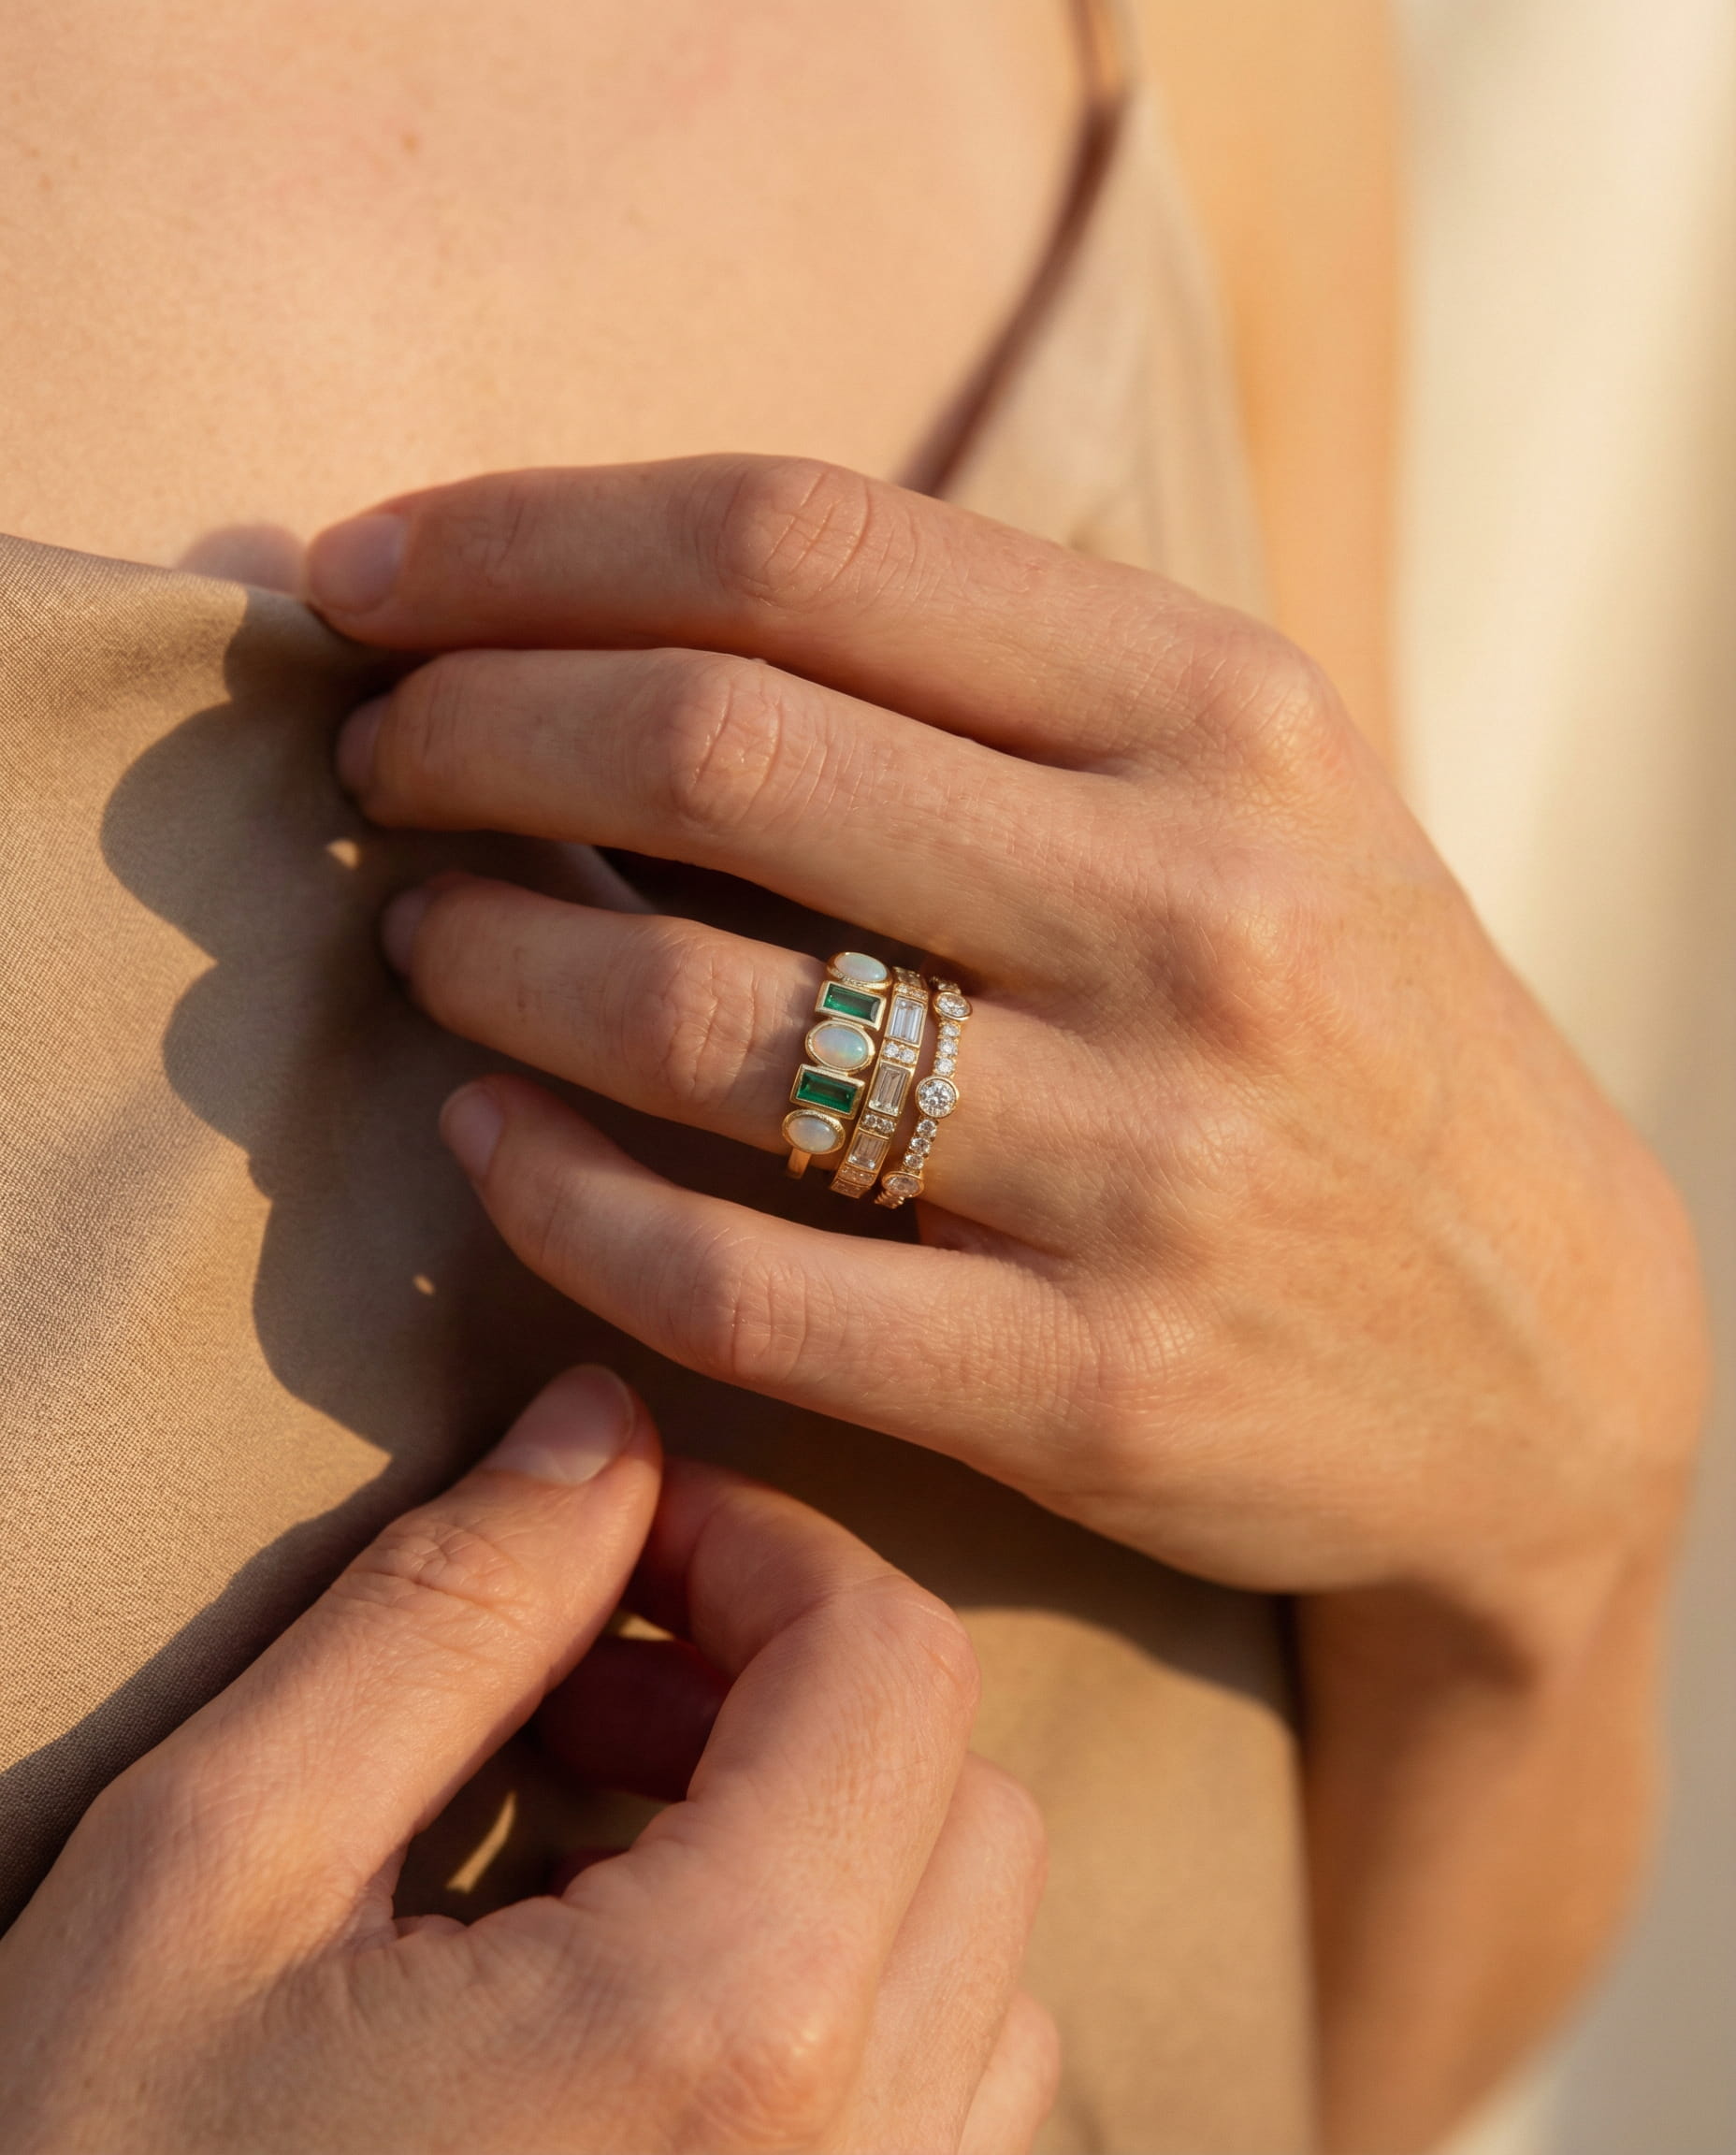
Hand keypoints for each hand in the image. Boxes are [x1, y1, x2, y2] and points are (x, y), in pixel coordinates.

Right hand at [0, 1367, 1053, 2154]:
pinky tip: (638, 2009)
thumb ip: (449, 1615)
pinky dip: (844, 1995)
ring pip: (981, 1956)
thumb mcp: (218, 1866)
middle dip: (786, 1681)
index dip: (761, 1544)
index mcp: (727, 2031)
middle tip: (582, 1688)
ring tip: (596, 1843)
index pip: (888, 1667)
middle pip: (962, 1795)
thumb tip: (605, 1428)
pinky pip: (947, 2109)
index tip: (619, 1533)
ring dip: (824, 1836)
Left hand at [308, 455, 1704, 1654]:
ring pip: (697, 1021)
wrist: (1547, 1355)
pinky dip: (554, 1203)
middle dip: (467, 731)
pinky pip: (733, 1285)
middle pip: (715, 749)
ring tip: (425, 937)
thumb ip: (991, 686)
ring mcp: (1148, 1164)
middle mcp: (1196, 913)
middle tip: (378, 760)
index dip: (529, 542)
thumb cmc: (1341, 1032)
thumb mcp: (1246, 798)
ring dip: (486, 959)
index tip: (371, 576)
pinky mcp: (1088, 1388)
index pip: (801, 547)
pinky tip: (488, 1145)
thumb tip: (629, 606)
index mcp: (1223, 714)